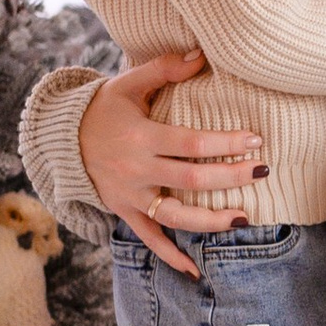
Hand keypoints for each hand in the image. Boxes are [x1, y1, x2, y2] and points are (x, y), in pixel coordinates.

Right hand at [78, 48, 268, 275]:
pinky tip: (196, 271)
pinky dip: (171, 256)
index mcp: (140, 137)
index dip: (226, 142)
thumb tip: (202, 55)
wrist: (62, 141)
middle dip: (230, 177)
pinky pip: (149, 239)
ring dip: (210, 220)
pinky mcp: (125, 213)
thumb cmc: (103, 109)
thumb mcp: (128, 83)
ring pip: (175, 215)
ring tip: (242, 219)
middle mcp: (136, 170)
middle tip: (262, 171)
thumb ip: (165, 68)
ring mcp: (131, 197)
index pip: (191, 143)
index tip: (256, 140)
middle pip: (190, 179)